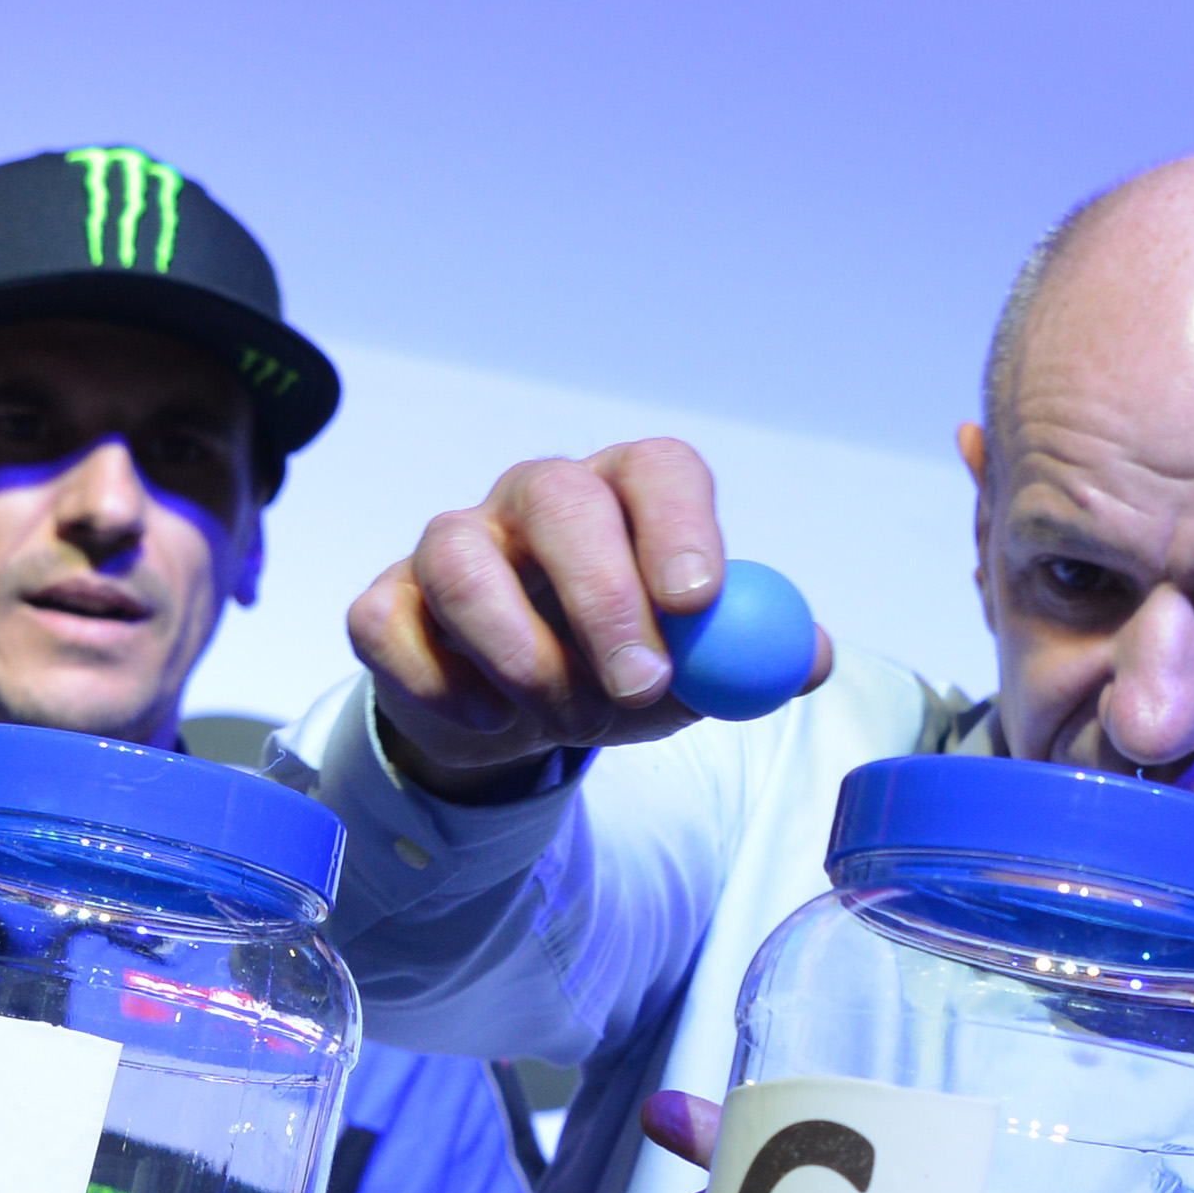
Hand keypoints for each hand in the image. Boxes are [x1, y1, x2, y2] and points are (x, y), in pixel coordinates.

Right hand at [346, 439, 815, 804]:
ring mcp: (451, 545)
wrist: (516, 721)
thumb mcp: (695, 672)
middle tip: (640, 684)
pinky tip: (491, 720)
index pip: (655, 471)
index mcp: (623, 496)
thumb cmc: (615, 672)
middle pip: (557, 501)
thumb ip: (751, 659)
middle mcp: (533, 500)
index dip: (680, 525)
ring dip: (522, 653)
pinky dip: (442, 684)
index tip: (700, 602)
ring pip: (460, 559)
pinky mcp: (387, 603)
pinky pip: (391, 626)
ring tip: (566, 716)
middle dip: (602, 597)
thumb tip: (806, 658)